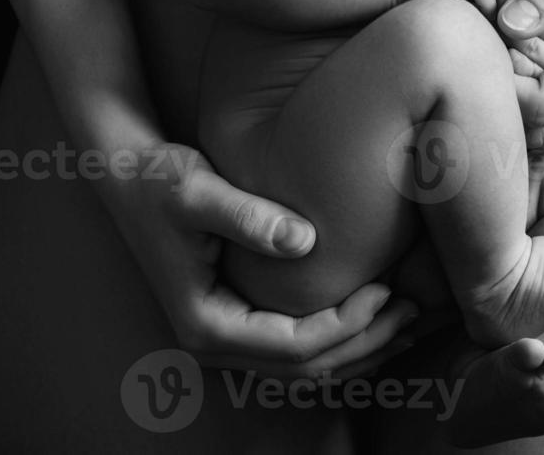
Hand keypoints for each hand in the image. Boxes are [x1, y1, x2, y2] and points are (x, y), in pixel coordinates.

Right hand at [104, 140, 419, 376]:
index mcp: (205, 323)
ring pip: (304, 368)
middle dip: (366, 345)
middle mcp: (213, 343)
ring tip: (410, 321)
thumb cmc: (159, 179)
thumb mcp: (197, 190)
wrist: (126, 173)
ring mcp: (224, 336)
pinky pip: (295, 348)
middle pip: (305, 369)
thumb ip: (248, 216)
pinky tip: (376, 314)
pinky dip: (339, 338)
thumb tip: (304, 241)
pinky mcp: (236, 319)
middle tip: (416, 312)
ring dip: (359, 350)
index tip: (387, 290)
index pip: (292, 346)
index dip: (347, 325)